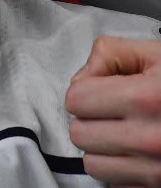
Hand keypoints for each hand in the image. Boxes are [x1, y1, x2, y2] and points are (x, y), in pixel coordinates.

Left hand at [67, 35, 160, 184]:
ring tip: (124, 133)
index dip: (85, 90)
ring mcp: (158, 169)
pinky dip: (124, 170)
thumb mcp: (159, 55)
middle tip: (112, 111)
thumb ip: (113, 54)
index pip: (76, 99)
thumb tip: (85, 75)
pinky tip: (140, 153)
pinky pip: (119, 184)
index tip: (99, 88)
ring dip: (103, 149)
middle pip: (80, 134)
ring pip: (94, 165)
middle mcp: (151, 138)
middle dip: (90, 120)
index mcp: (146, 98)